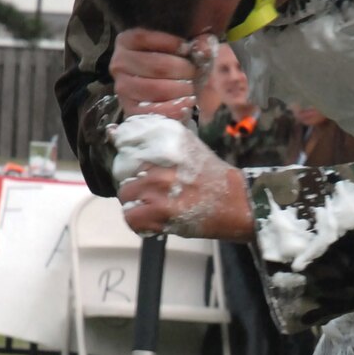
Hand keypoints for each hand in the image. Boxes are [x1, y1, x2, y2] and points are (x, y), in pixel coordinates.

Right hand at [110, 28, 202, 120]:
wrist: (170, 96)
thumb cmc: (175, 66)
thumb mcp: (185, 48)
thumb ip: (198, 42)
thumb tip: (203, 48)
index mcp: (126, 42)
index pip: (144, 37)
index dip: (170, 43)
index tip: (187, 49)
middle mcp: (119, 64)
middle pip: (156, 65)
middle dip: (182, 70)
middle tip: (193, 75)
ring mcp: (122, 88)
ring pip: (156, 88)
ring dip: (179, 90)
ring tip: (191, 90)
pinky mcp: (129, 110)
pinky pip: (153, 111)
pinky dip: (173, 109)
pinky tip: (185, 105)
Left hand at [114, 123, 254, 240]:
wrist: (238, 203)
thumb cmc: (212, 176)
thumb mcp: (186, 145)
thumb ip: (155, 137)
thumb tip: (115, 132)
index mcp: (167, 138)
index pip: (127, 137)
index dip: (127, 152)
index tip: (137, 162)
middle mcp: (162, 158)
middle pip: (122, 168)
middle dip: (134, 179)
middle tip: (154, 188)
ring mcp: (160, 185)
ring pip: (125, 193)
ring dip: (137, 202)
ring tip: (157, 204)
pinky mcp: (161, 210)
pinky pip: (131, 216)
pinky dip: (140, 222)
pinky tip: (155, 219)